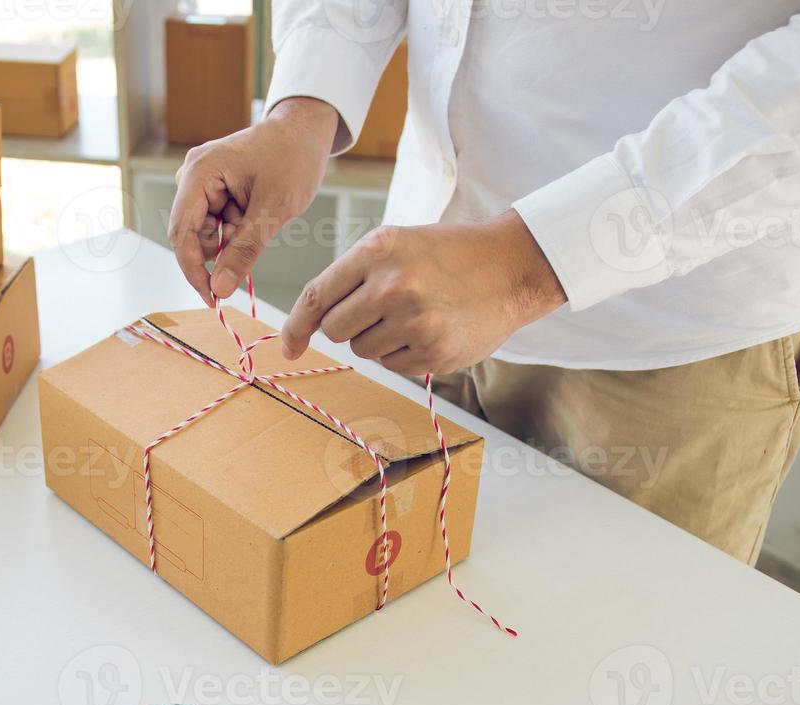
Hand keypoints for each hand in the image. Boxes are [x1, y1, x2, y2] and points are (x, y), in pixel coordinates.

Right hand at [169, 98, 339, 304]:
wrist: (306, 131)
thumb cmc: (293, 158)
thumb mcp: (273, 210)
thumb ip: (244, 251)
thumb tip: (220, 289)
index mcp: (200, 172)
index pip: (181, 232)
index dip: (193, 270)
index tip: (212, 298)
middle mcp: (192, 175)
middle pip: (192, 234)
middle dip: (221, 250)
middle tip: (254, 247)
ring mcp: (201, 181)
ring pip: (206, 232)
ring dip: (232, 238)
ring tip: (261, 217)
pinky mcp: (212, 188)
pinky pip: (216, 223)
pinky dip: (236, 229)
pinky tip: (256, 214)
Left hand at [280, 211, 567, 374]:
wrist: (511, 267)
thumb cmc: (446, 255)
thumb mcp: (396, 244)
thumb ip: (351, 276)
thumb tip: (308, 324)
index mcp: (377, 250)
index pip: (316, 297)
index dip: (295, 326)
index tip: (288, 347)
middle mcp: (393, 286)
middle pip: (335, 329)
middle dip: (348, 325)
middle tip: (380, 309)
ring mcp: (415, 322)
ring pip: (362, 350)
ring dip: (377, 339)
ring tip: (412, 314)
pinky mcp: (434, 352)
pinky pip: (392, 365)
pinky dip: (403, 353)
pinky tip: (429, 329)